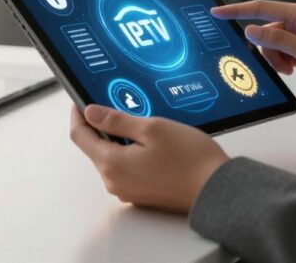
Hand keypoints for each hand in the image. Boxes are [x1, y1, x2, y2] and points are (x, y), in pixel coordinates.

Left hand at [69, 105, 228, 213]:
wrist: (217, 189)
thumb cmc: (190, 160)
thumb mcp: (151, 128)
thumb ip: (116, 120)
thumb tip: (91, 113)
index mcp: (112, 164)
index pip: (80, 136)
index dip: (78, 115)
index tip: (81, 101)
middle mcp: (115, 182)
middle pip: (94, 148)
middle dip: (100, 126)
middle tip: (116, 105)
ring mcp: (128, 191)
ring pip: (111, 158)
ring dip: (117, 140)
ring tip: (140, 124)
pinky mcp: (141, 194)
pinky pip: (126, 169)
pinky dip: (130, 153)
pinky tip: (150, 143)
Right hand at [211, 0, 295, 109]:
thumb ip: (277, 39)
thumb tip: (250, 28)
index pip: (261, 8)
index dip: (236, 10)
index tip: (217, 12)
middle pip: (265, 30)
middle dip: (266, 49)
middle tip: (283, 65)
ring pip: (271, 44)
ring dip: (275, 59)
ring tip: (292, 69)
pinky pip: (280, 53)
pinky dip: (281, 63)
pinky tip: (295, 71)